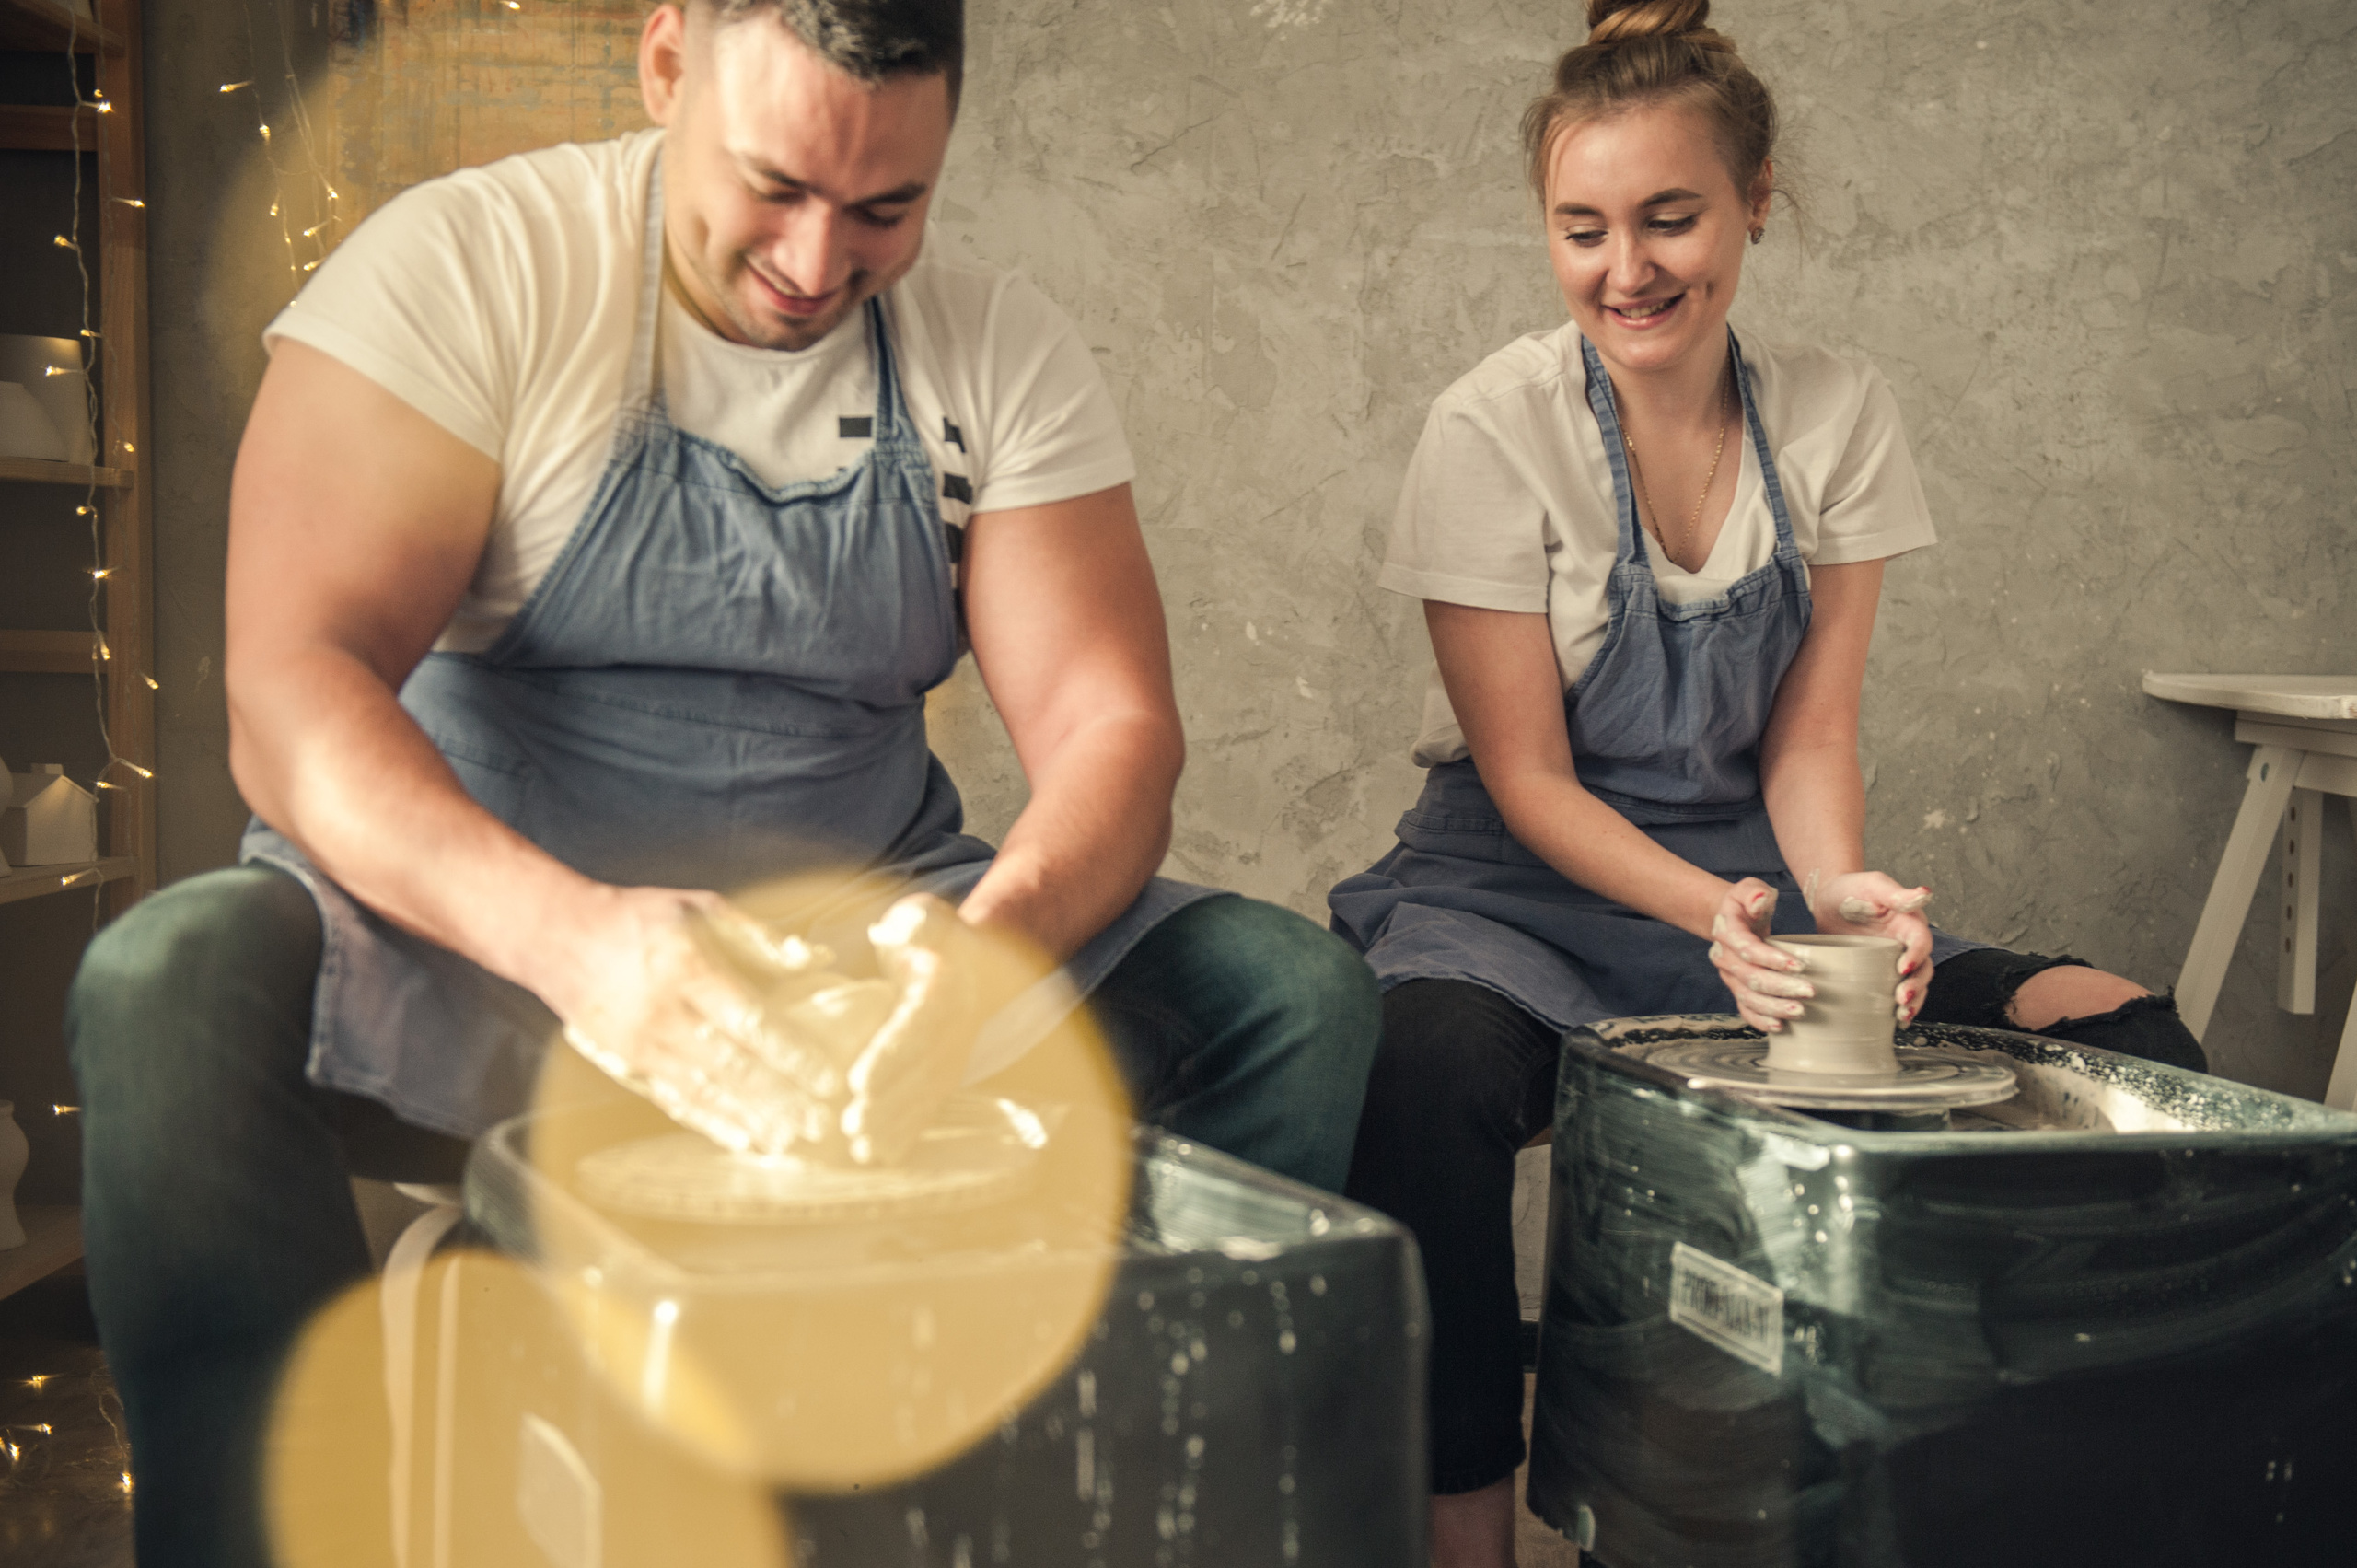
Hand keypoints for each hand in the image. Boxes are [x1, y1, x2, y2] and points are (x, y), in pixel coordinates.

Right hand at [546, 886, 860, 1157]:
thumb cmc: (641, 919)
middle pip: (731, 1065)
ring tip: (794, 1140)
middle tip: (822, 1123)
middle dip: (780, 1098)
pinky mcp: (627, 1067)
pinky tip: (746, 1141)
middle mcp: (662, 1014)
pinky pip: (676, 1101)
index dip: (789, 1054)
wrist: (559, 938)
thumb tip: (818, 959)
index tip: (826, 1079)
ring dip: (753, 1119)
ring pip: (706, 1091)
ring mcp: (640, 1046)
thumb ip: (760, 938)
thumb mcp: (701, 908)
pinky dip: (713, 1124)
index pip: (749, 1021)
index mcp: (686, 969)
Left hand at [840, 894, 1025, 1165]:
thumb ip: (918, 925)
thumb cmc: (931, 939)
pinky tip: (877, 1159)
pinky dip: (904, 1136)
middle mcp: (954, 1033)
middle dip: (887, 1104)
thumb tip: (905, 931)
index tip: (858, 1081)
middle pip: (920, 1074)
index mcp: (944, 993)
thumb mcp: (924, 919)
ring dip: (894, 1128)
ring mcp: (951, 1060)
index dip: (889, 1057)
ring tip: (860, 1150)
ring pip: (924, 1099)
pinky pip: (926, 1110)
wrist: (972, 967)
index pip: (916, 1028)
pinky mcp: (942, 1079)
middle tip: (851, 1126)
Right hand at [1707, 877, 1816, 1032]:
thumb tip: (1759, 901)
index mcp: (1726, 932)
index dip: (1772, 959)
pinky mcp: (1737, 990)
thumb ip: (1755, 893)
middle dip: (1780, 987)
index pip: (1748, 949)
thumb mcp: (1750, 889)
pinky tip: (1780, 1026)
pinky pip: (1745, 1010)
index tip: (1800, 965)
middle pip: (1750, 978)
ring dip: (1773, 1008)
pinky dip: (1761, 1020)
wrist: (1733, 920)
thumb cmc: (1748, 904)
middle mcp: (1724, 958)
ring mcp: (1729, 977)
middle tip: (1809, 991)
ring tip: (1800, 1011)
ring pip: (1748, 998)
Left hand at [1811, 870, 1934, 1023]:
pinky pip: (1892, 990)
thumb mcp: (1873, 885)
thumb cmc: (1851, 888)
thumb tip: (1925, 893)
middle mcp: (1906, 943)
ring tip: (1902, 1016)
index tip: (1904, 967)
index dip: (1917, 955)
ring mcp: (1893, 959)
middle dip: (1916, 986)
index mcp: (1908, 922)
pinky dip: (1896, 1007)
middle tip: (1900, 999)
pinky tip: (1892, 1021)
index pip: (1921, 941)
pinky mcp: (1877, 971)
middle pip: (1923, 969)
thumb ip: (1897, 893)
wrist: (1827, 898)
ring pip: (1913, 984)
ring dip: (1912, 1001)